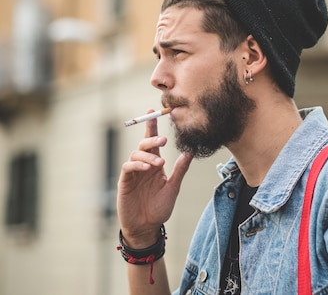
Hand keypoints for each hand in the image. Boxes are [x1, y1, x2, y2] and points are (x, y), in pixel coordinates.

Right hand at [117, 110, 192, 247]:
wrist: (147, 227)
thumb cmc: (159, 208)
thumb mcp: (173, 187)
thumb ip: (180, 170)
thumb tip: (190, 151)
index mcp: (155, 164)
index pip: (152, 142)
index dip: (152, 127)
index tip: (153, 112)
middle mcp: (143, 165)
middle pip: (144, 144)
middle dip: (152, 139)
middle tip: (163, 141)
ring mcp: (133, 173)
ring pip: (136, 153)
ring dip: (148, 155)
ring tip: (159, 163)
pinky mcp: (125, 181)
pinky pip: (128, 167)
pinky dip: (137, 164)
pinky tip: (147, 168)